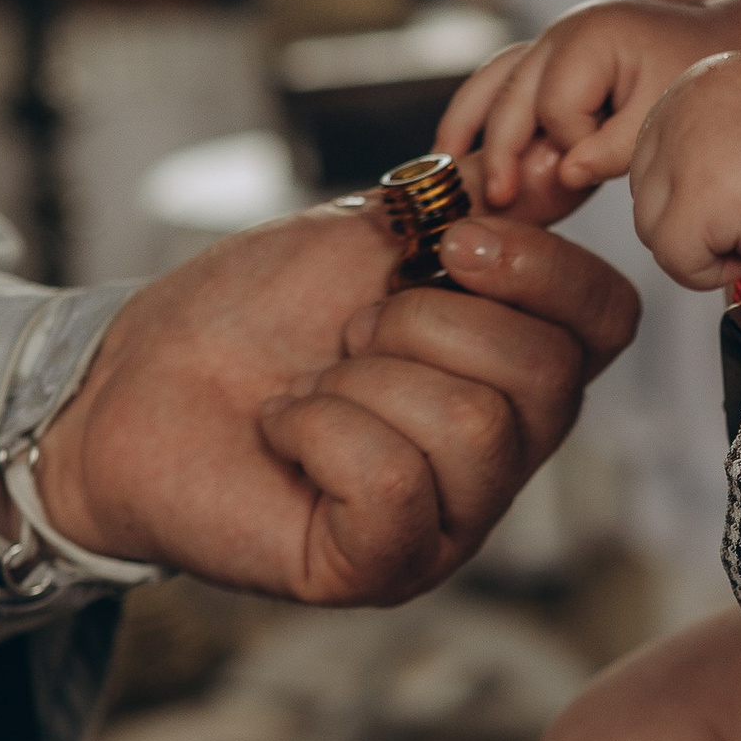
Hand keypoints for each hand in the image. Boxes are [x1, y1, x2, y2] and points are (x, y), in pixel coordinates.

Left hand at [35, 202, 636, 601]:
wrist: (133, 378)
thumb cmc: (251, 312)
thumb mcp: (377, 232)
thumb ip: (477, 205)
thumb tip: (560, 172)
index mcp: (516, 371)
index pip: (608, 320)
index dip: (544, 270)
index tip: (451, 243)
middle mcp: (503, 455)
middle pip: (543, 377)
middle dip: (422, 325)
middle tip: (347, 336)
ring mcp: (449, 520)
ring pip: (472, 430)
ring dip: (361, 381)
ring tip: (311, 390)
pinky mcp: (382, 567)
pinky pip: (395, 485)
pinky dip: (320, 434)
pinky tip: (285, 434)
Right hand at [436, 1, 725, 220]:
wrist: (714, 44)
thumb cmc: (694, 75)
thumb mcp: (660, 114)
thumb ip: (613, 148)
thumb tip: (564, 174)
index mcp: (589, 37)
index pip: (555, 107)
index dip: (571, 145)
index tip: (595, 169)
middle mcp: (559, 34)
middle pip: (511, 97)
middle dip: (501, 151)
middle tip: (495, 201)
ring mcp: (549, 43)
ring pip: (490, 85)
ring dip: (466, 129)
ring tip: (443, 172)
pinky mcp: (549, 59)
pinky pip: (499, 84)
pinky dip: (477, 116)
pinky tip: (455, 151)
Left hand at [630, 56, 740, 292]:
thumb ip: (718, 139)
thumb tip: (678, 186)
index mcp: (705, 75)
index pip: (660, 153)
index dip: (708, 194)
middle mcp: (685, 97)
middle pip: (648, 189)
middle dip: (697, 221)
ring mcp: (685, 144)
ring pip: (652, 226)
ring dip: (704, 247)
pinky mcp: (694, 195)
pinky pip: (672, 259)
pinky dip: (711, 274)